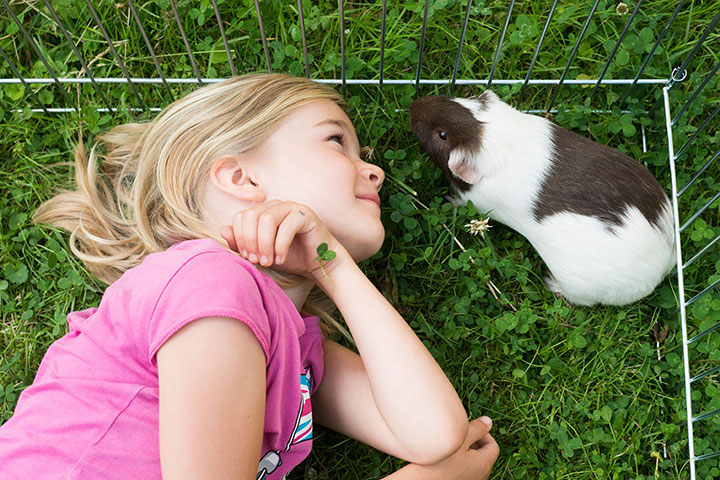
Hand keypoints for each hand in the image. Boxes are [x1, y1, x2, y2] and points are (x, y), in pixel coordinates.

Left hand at [220, 200, 347, 280]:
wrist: (318, 263)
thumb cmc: (290, 257)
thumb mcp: (261, 254)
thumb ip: (241, 244)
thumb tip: (223, 230)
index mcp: (262, 212)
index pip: (240, 217)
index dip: (239, 238)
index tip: (247, 258)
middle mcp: (275, 206)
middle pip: (251, 216)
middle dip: (250, 241)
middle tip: (257, 261)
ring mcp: (290, 207)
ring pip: (267, 219)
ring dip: (264, 244)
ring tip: (269, 262)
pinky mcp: (305, 214)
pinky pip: (287, 226)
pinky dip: (280, 246)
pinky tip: (281, 259)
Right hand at [390, 417, 498, 479]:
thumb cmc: (440, 461)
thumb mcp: (460, 439)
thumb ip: (477, 429)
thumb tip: (488, 421)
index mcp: (484, 464)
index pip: (493, 446)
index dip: (483, 433)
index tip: (469, 428)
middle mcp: (481, 476)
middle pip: (484, 455)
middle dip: (474, 442)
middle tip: (459, 435)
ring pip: (474, 463)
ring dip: (466, 452)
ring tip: (451, 445)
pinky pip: (465, 470)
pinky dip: (460, 462)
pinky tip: (446, 457)